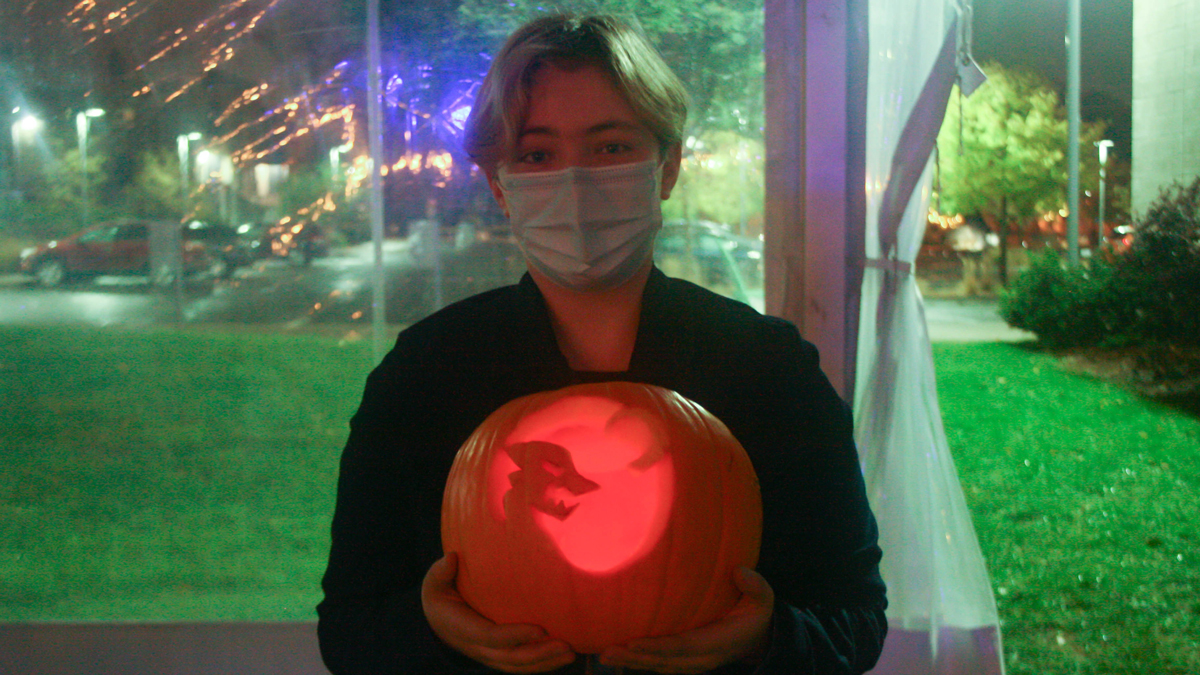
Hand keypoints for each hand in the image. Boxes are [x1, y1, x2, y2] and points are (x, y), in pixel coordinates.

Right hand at [421, 552, 576, 672]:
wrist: (435, 622)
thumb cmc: (439, 596)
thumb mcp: (434, 583)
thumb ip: (441, 571)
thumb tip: (451, 558)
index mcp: (463, 629)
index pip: (492, 637)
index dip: (516, 635)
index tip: (540, 629)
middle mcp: (477, 647)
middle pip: (512, 657)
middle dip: (540, 653)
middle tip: (566, 645)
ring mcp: (488, 655)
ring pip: (519, 666)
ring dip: (546, 662)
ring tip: (570, 653)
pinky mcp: (498, 657)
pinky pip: (520, 666)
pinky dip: (542, 665)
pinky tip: (561, 658)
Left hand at [598, 567, 773, 673]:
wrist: (758, 639)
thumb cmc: (755, 613)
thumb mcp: (763, 599)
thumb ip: (755, 586)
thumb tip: (740, 572)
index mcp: (718, 643)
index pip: (683, 647)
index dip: (659, 646)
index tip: (634, 642)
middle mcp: (702, 658)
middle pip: (663, 661)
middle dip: (634, 658)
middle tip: (606, 651)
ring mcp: (692, 663)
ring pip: (657, 666)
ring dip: (630, 662)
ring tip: (604, 654)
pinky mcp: (684, 662)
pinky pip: (658, 664)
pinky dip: (637, 661)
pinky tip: (616, 655)